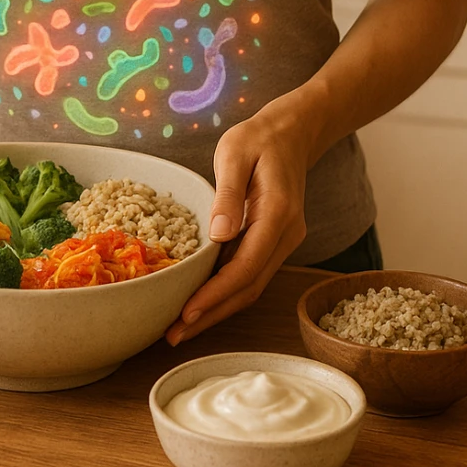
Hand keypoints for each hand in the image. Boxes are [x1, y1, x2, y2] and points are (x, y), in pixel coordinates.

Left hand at [164, 107, 310, 345]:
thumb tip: (218, 236)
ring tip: (181, 327)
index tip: (186, 313)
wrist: (292, 132)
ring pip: (252, 286)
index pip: (245, 267)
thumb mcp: (235, 154)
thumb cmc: (258, 138)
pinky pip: (251, 272)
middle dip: (213, 314)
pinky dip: (226, 291)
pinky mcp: (275, 241)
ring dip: (218, 308)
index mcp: (277, 214)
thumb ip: (227, 193)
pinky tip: (201, 299)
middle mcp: (286, 235)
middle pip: (250, 287)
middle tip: (174, 335)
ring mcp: (284, 241)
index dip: (215, 295)